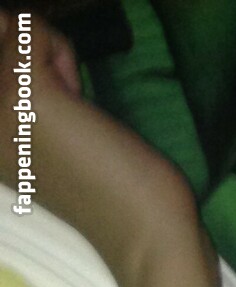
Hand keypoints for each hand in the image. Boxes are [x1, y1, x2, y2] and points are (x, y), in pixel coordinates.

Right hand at [0, 9, 198, 284]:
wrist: (143, 233)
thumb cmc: (109, 189)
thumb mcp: (46, 139)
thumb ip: (17, 96)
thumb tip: (5, 28)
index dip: (22, 70)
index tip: (53, 119)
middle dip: (34, 62)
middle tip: (67, 118)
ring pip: (8, 29)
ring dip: (50, 62)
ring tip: (73, 115)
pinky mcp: (22, 89)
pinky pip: (28, 24)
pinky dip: (62, 53)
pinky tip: (80, 103)